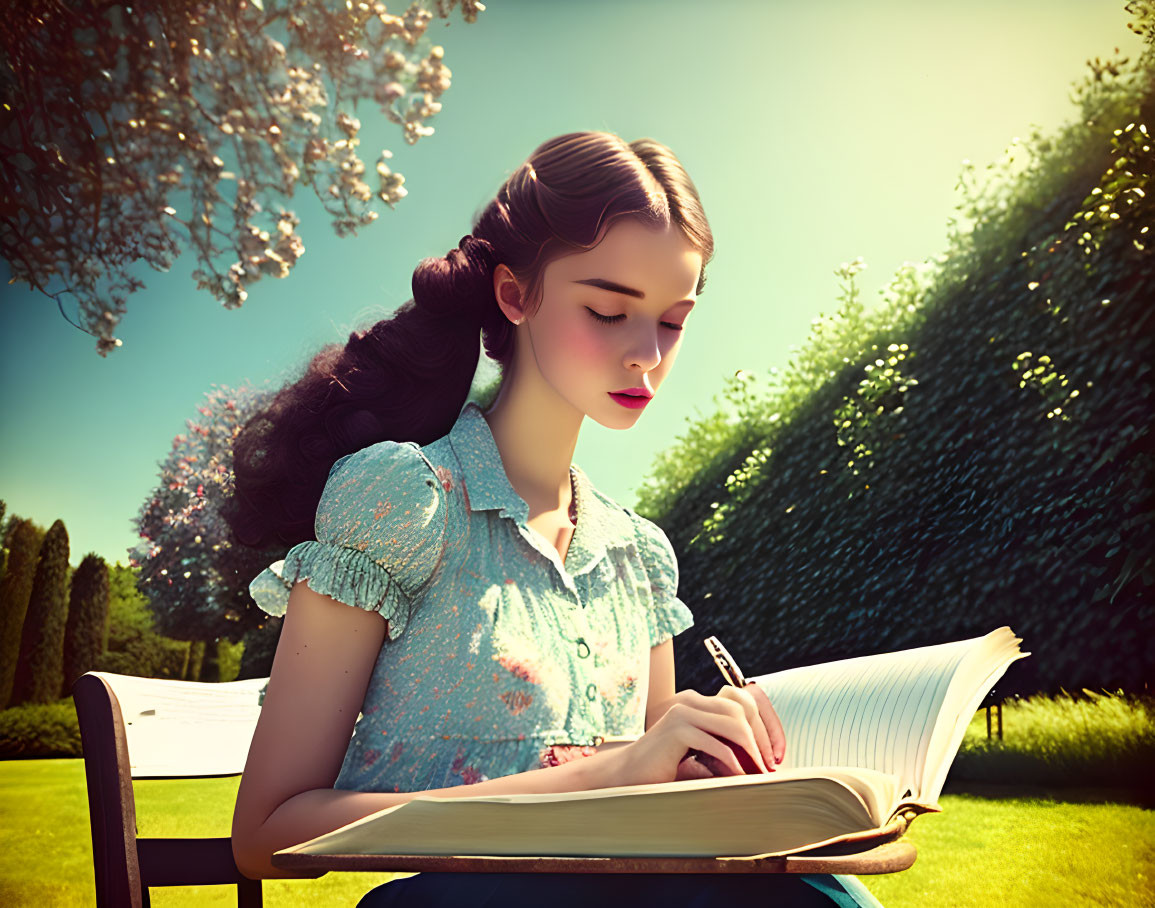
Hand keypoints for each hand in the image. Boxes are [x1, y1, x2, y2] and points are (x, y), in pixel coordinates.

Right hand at [607, 686, 783, 786]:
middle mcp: (691, 700)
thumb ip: (724, 744)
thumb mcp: (700, 751)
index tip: (775, 754)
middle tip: (770, 767)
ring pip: (733, 723)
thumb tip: (765, 757)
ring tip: (758, 773)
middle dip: (762, 739)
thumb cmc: (665, 768)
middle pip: (742, 711)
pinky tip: (738, 778)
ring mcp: (682, 712)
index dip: (765, 726)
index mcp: (697, 701)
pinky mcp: (676, 730)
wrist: (627, 776)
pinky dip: (732, 762)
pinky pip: (716, 743)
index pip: (743, 701)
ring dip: (751, 751)